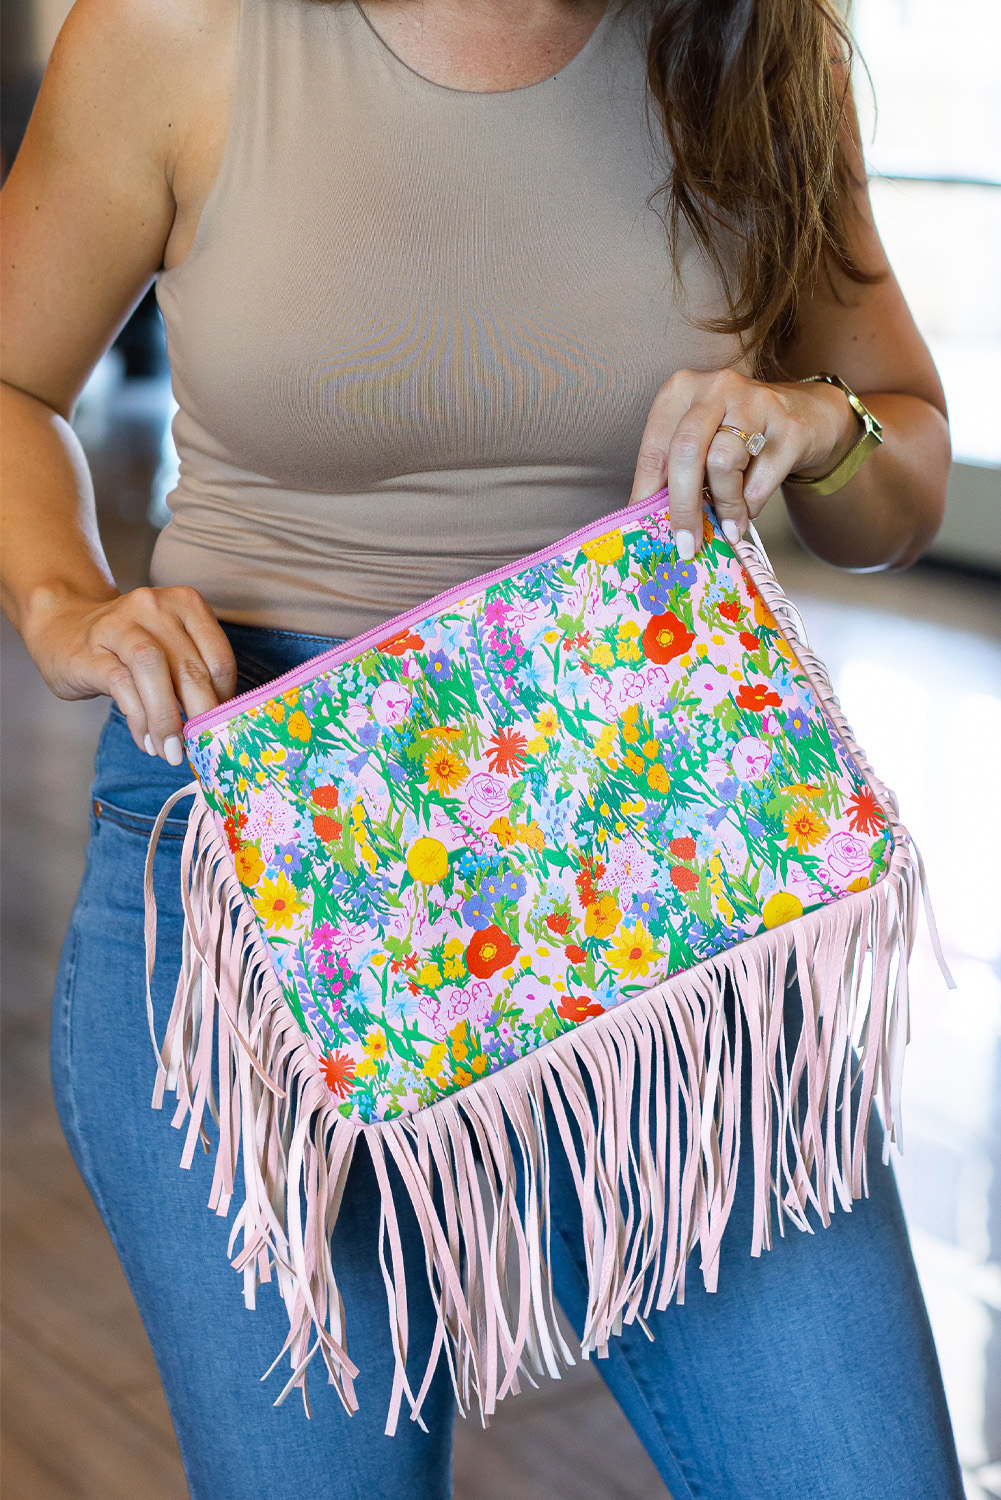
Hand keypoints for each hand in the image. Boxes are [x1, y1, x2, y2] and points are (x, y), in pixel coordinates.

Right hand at [22, 584, 236, 761]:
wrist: (63, 629)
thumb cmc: (129, 645)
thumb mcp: (169, 646)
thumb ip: (193, 673)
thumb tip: (216, 723)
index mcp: (185, 603)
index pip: (219, 658)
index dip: (223, 700)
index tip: (219, 727)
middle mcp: (154, 607)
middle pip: (189, 667)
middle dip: (200, 716)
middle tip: (203, 747)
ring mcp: (119, 625)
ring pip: (153, 671)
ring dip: (166, 718)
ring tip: (171, 751)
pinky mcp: (90, 651)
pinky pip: (121, 687)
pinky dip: (139, 719)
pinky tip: (146, 741)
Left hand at [628, 368, 859, 554]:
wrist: (808, 414)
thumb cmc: (741, 431)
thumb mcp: (702, 438)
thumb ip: (675, 469)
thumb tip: (650, 518)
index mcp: (683, 388)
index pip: (655, 446)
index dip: (647, 491)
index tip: (646, 526)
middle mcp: (717, 388)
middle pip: (687, 451)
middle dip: (683, 505)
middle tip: (686, 543)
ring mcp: (757, 403)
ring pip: (723, 463)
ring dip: (724, 506)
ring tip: (728, 526)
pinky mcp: (789, 427)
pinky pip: (760, 479)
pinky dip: (751, 505)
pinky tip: (749, 509)